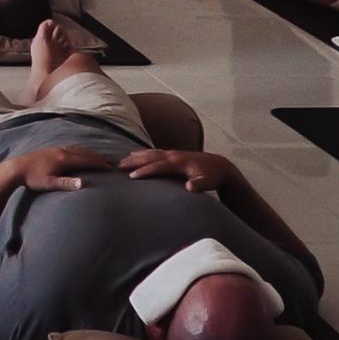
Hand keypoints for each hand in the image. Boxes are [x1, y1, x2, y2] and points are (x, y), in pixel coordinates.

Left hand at [9, 144, 119, 191]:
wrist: (15, 169)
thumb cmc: (32, 179)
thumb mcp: (50, 183)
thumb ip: (66, 183)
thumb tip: (83, 184)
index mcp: (63, 159)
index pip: (86, 160)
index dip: (100, 163)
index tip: (111, 167)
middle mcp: (61, 151)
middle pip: (84, 152)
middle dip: (98, 157)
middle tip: (110, 161)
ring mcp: (56, 149)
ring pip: (77, 148)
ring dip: (89, 152)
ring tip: (98, 157)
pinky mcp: (50, 150)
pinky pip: (70, 148)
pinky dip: (80, 150)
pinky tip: (79, 153)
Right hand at [119, 148, 238, 192]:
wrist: (220, 166)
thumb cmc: (212, 176)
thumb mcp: (208, 182)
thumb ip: (199, 185)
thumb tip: (190, 187)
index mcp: (178, 162)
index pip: (158, 166)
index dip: (145, 171)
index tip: (131, 176)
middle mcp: (173, 155)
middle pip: (149, 157)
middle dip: (134, 161)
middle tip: (118, 166)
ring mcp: (173, 153)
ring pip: (150, 153)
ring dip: (136, 156)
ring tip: (122, 160)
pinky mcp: (173, 155)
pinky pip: (154, 152)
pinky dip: (143, 153)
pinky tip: (136, 155)